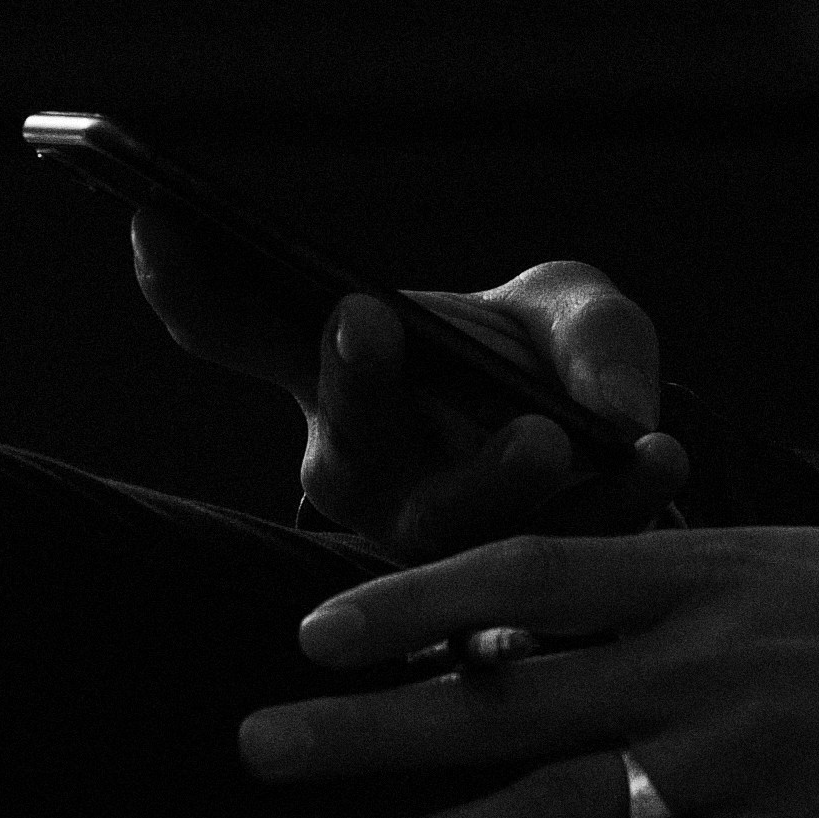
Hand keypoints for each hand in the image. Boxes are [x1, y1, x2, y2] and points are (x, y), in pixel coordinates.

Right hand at [133, 217, 685, 553]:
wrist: (624, 479)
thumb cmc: (560, 371)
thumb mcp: (578, 315)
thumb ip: (588, 338)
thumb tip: (614, 419)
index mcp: (341, 379)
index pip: (238, 326)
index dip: (187, 279)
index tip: (159, 213)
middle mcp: (364, 470)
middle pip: (343, 440)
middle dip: (351, 380)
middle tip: (363, 313)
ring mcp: (430, 547)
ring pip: (446, 522)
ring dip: (492, 476)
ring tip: (546, 433)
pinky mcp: (510, 604)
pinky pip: (555, 558)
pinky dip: (616, 500)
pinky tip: (660, 456)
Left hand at [243, 521, 818, 817]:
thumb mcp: (759, 556)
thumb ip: (645, 584)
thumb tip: (514, 614)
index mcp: (685, 579)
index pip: (521, 579)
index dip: (409, 600)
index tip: (309, 630)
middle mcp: (693, 665)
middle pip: (505, 699)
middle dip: (372, 729)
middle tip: (260, 750)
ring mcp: (738, 757)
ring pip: (564, 804)